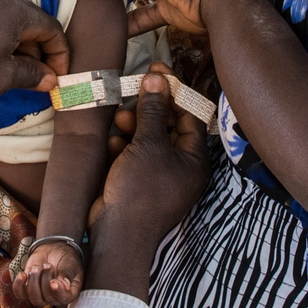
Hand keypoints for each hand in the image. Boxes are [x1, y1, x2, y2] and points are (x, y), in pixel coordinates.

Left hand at [0, 0, 70, 97]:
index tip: (58, 76)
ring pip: (10, 18)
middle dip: (39, 50)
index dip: (60, 55)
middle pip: (32, 21)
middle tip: (37, 76)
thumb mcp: (2, 77)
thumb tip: (51, 79)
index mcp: (17, 9)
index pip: (52, 29)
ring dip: (18, 42)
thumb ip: (32, 75)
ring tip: (13, 67)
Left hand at [13, 242, 83, 306]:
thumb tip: (64, 286)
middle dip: (45, 280)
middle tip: (48, 265)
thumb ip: (67, 274)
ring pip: (33, 297)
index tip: (54, 282)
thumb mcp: (70, 264)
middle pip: (47, 299)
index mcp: (69, 292)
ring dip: (33, 280)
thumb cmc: (65, 260)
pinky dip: (19, 285)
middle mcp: (54, 298)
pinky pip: (20, 293)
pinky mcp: (27, 289)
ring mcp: (40, 295)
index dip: (58, 292)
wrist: (54, 251)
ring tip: (37, 267)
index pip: (64, 299)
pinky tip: (22, 275)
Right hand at [88, 67, 210, 299]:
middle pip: (168, 126)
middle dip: (150, 108)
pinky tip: (112, 142)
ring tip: (120, 118)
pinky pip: (133, 157)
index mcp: (195, 159)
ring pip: (148, 140)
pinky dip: (123, 147)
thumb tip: (157, 79)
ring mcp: (158, 177)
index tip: (156, 70)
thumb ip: (152, 110)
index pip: (189, 115)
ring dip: (134, 126)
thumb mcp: (148, 144)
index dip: (174, 91)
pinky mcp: (137, 184)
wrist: (117, 237)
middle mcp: (181, 167)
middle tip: (135, 87)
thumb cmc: (140, 190)